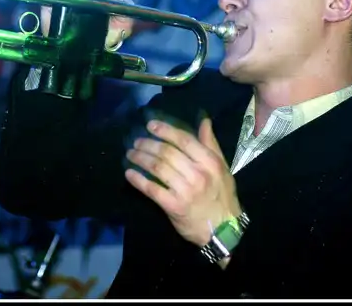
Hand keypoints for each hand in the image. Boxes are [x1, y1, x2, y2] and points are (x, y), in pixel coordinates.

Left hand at [125, 117, 241, 247]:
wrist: (223, 230)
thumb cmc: (222, 196)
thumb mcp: (222, 168)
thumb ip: (211, 144)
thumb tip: (204, 121)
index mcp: (209, 162)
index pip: (184, 140)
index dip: (165, 130)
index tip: (150, 125)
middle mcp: (197, 174)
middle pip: (167, 152)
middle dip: (148, 144)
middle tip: (137, 141)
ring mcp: (184, 190)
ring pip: (157, 168)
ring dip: (141, 158)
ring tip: (131, 153)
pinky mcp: (173, 205)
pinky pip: (152, 189)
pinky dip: (138, 180)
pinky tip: (129, 174)